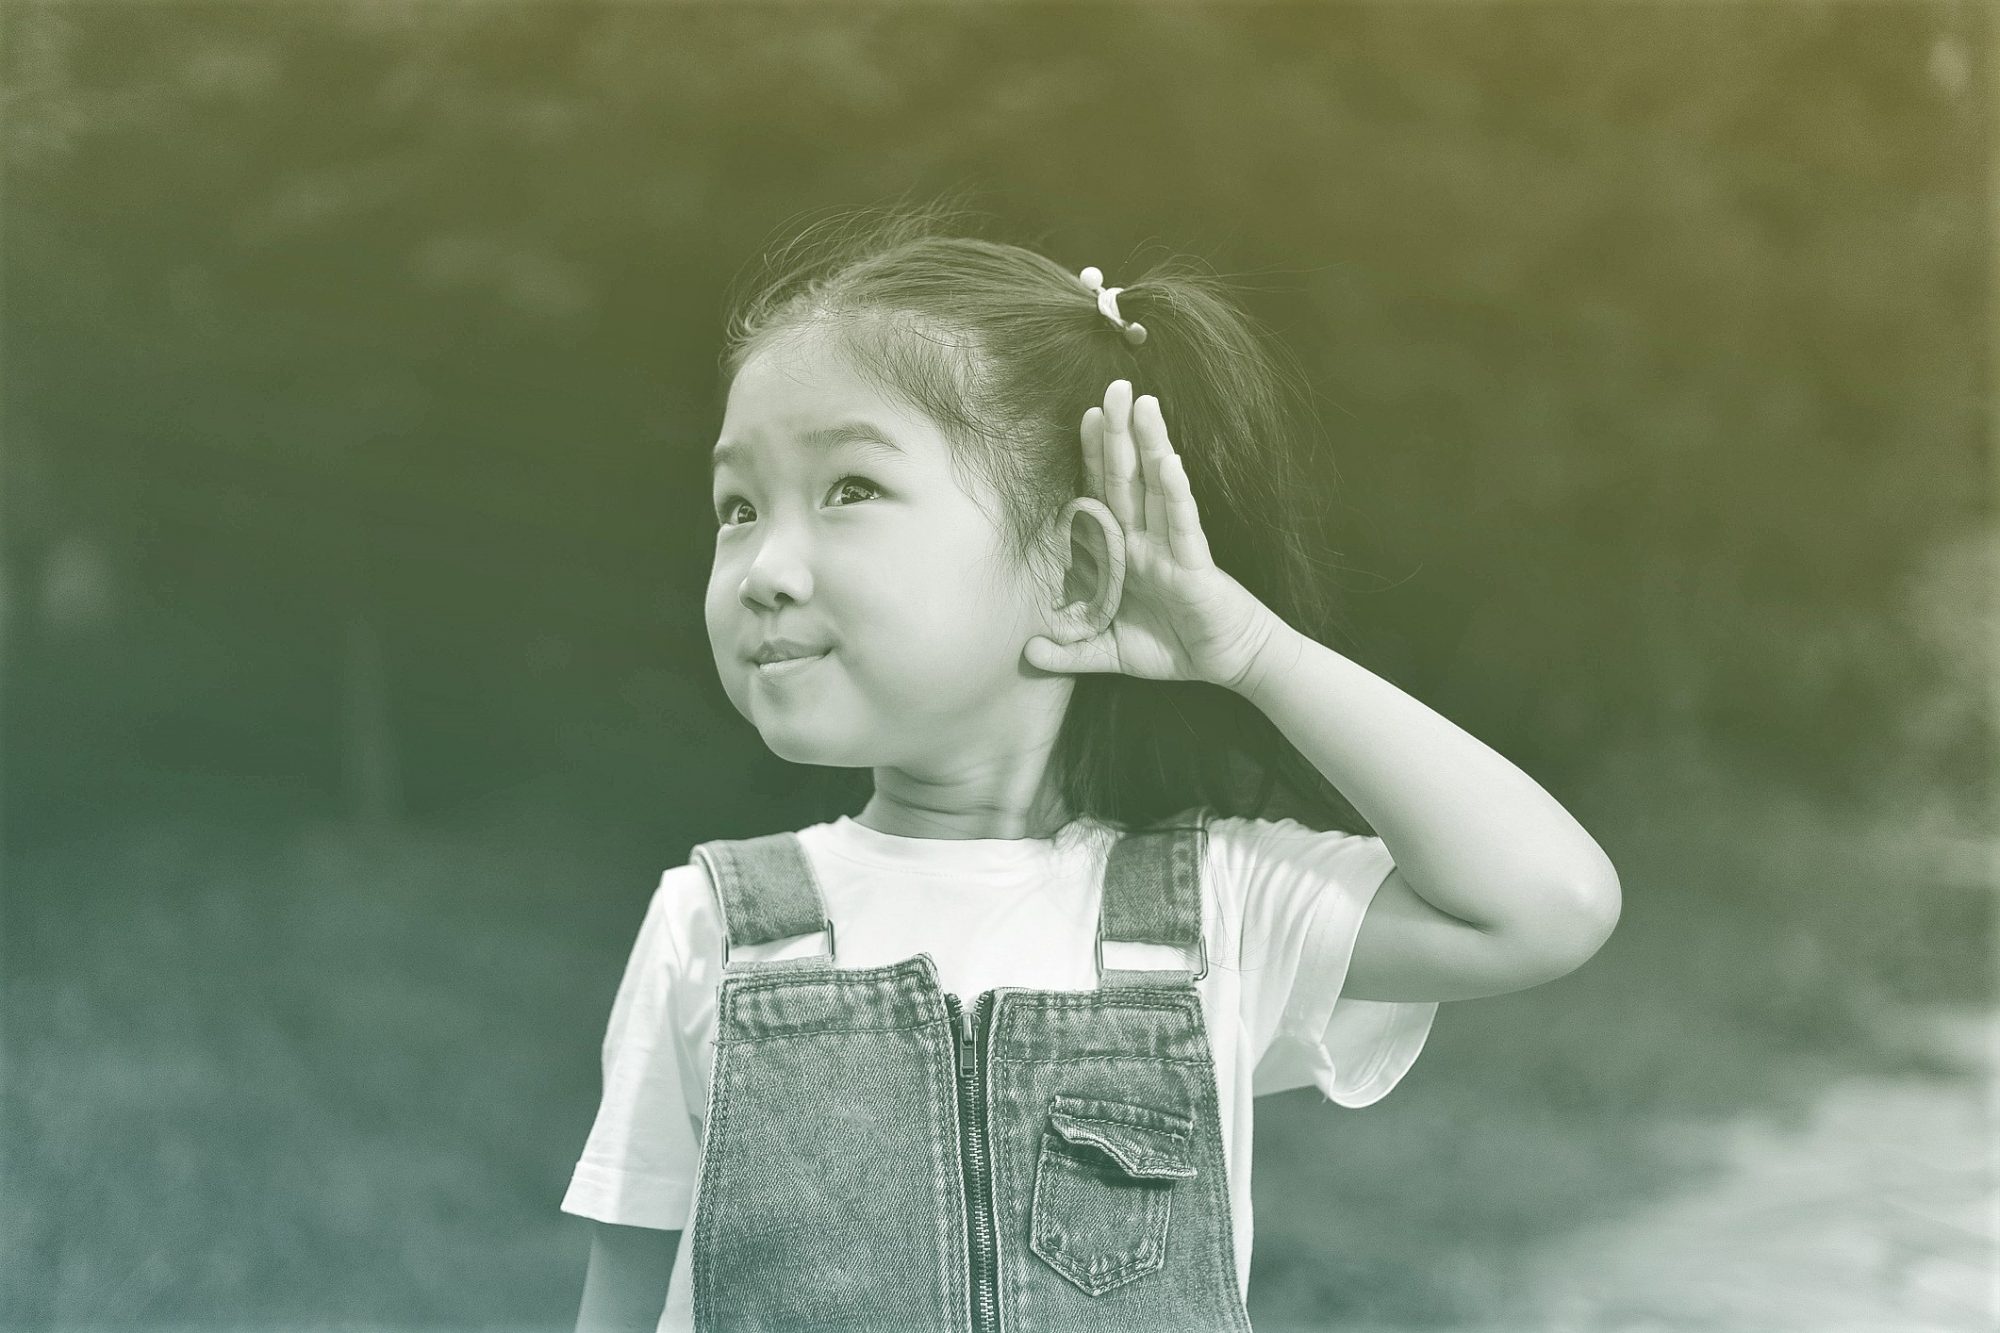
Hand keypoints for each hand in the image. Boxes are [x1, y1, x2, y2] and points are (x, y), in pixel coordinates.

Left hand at [1025, 380, 1281, 690]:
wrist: (1229, 664)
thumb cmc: (1174, 647)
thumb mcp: (1110, 652)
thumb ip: (1071, 650)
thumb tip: (1028, 652)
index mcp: (1124, 551)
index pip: (1104, 495)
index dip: (1094, 457)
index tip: (1086, 418)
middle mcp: (1146, 539)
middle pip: (1127, 477)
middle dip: (1119, 433)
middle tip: (1114, 386)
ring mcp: (1171, 548)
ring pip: (1156, 488)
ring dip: (1150, 445)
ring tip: (1144, 404)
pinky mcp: (1194, 566)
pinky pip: (1183, 525)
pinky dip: (1175, 494)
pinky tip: (1170, 463)